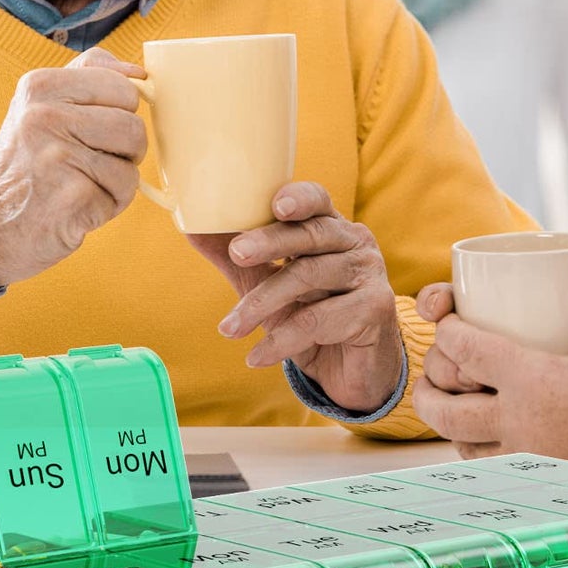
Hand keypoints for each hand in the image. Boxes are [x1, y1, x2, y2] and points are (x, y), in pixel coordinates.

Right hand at [0, 48, 146, 288]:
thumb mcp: (43, 102)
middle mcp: (44, 117)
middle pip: (133, 126)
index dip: (121, 112)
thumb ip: (90, 74)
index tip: (93, 126)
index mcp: (40, 86)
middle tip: (91, 160)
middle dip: (125, 149)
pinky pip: (124, 193)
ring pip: (132, 161)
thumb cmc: (30, 158)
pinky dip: (109, 203)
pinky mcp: (73, 196)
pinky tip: (78, 204)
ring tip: (82, 182)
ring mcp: (58, 157)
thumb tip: (138, 72)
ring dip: (118, 179)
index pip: (123, 87)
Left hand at [196, 181, 403, 414]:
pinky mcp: (376, 308)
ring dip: (263, 303)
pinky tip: (256, 356)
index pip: (317, 200)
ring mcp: (370, 273)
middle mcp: (356, 243)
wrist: (351, 370)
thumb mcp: (270, 285)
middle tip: (237, 253)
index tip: (274, 204)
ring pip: (310, 276)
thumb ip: (238, 258)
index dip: (298, 197)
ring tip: (229, 328)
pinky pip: (321, 320)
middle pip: (312, 234)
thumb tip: (191, 227)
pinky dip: (283, 339)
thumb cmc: (312, 316)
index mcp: (331, 227)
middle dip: (270, 241)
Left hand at [413, 232, 567, 467]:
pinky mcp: (538, 483)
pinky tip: (486, 444)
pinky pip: (491, 472)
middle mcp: (518, 424)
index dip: (446, 332)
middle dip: (429, 390)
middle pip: (446, 410)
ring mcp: (525, 460)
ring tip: (454, 408)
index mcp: (531, 382)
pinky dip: (478, 455)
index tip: (447, 323)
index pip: (464, 350)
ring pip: (462, 446)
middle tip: (432, 378)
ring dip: (452, 426)